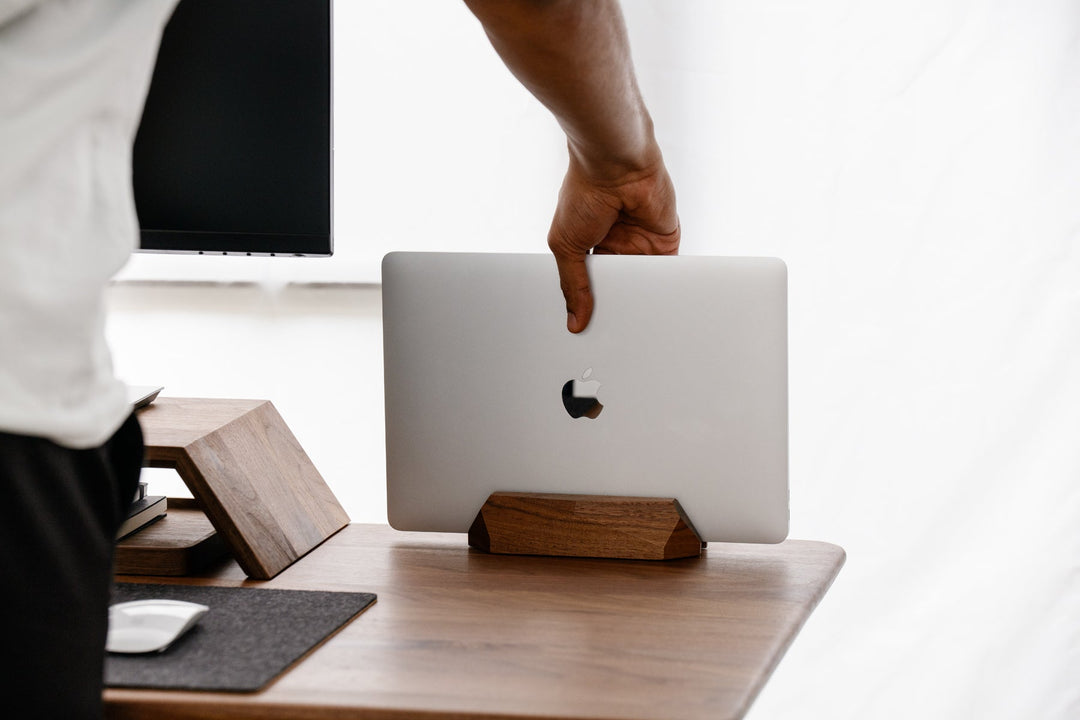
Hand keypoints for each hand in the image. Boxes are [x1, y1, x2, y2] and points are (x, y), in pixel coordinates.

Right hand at [548, 150, 679, 332]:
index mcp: (588, 243)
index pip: (591, 281)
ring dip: (640, 299)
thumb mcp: (566, 245)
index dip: (589, 302)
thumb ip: (572, 285)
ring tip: (633, 327)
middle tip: (611, 333)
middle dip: (616, 304)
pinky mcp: (665, 240)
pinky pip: (668, 271)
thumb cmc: (583, 192)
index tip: (588, 327)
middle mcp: (615, 243)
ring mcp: (641, 242)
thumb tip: (574, 319)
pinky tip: (658, 307)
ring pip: (643, 282)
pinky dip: (665, 287)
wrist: (615, 166)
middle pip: (618, 285)